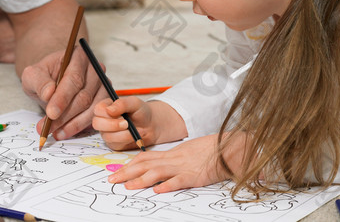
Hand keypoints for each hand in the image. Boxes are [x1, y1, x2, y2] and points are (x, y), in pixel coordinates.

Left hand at [22, 46, 103, 138]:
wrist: (52, 80)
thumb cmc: (44, 76)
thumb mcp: (33, 75)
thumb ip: (38, 81)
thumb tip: (48, 94)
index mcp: (79, 56)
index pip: (74, 79)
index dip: (62, 98)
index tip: (51, 113)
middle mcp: (95, 69)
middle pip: (84, 96)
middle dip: (65, 115)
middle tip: (48, 128)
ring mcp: (103, 85)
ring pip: (92, 109)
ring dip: (73, 124)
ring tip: (56, 132)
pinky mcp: (105, 100)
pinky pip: (96, 116)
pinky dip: (81, 127)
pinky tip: (65, 131)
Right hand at [92, 97, 154, 149]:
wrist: (151, 125)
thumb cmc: (141, 111)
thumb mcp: (134, 103)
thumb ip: (122, 104)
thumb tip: (109, 110)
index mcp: (106, 107)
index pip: (98, 110)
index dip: (106, 113)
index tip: (120, 114)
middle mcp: (103, 120)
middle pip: (97, 123)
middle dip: (112, 125)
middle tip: (127, 123)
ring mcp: (107, 132)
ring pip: (107, 136)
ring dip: (123, 134)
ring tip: (135, 129)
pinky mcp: (113, 143)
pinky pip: (115, 144)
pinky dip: (126, 140)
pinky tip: (134, 135)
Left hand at [108, 135, 223, 192]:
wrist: (227, 148)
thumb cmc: (209, 151)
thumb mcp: (187, 152)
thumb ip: (174, 160)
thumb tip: (159, 168)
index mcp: (172, 154)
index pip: (145, 157)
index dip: (130, 164)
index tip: (117, 170)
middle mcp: (174, 159)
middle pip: (145, 164)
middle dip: (126, 172)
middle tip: (112, 180)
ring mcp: (183, 167)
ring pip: (157, 172)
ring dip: (140, 180)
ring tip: (128, 187)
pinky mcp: (194, 176)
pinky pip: (179, 181)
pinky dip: (167, 185)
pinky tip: (157, 190)